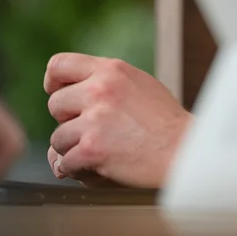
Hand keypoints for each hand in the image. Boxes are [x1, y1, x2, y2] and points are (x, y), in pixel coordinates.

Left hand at [44, 53, 190, 187]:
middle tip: (93, 131)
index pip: (60, 64)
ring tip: (101, 152)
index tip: (58, 93)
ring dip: (73, 150)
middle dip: (68, 121)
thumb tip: (63, 110)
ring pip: (57, 138)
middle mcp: (100, 89)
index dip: (53, 82)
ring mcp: (94, 119)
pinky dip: (78, 171)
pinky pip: (65, 163)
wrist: (183, 151)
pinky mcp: (91, 149)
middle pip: (55, 104)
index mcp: (111, 70)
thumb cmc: (165, 123)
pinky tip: (99, 169)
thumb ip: (103, 86)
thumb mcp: (138, 85)